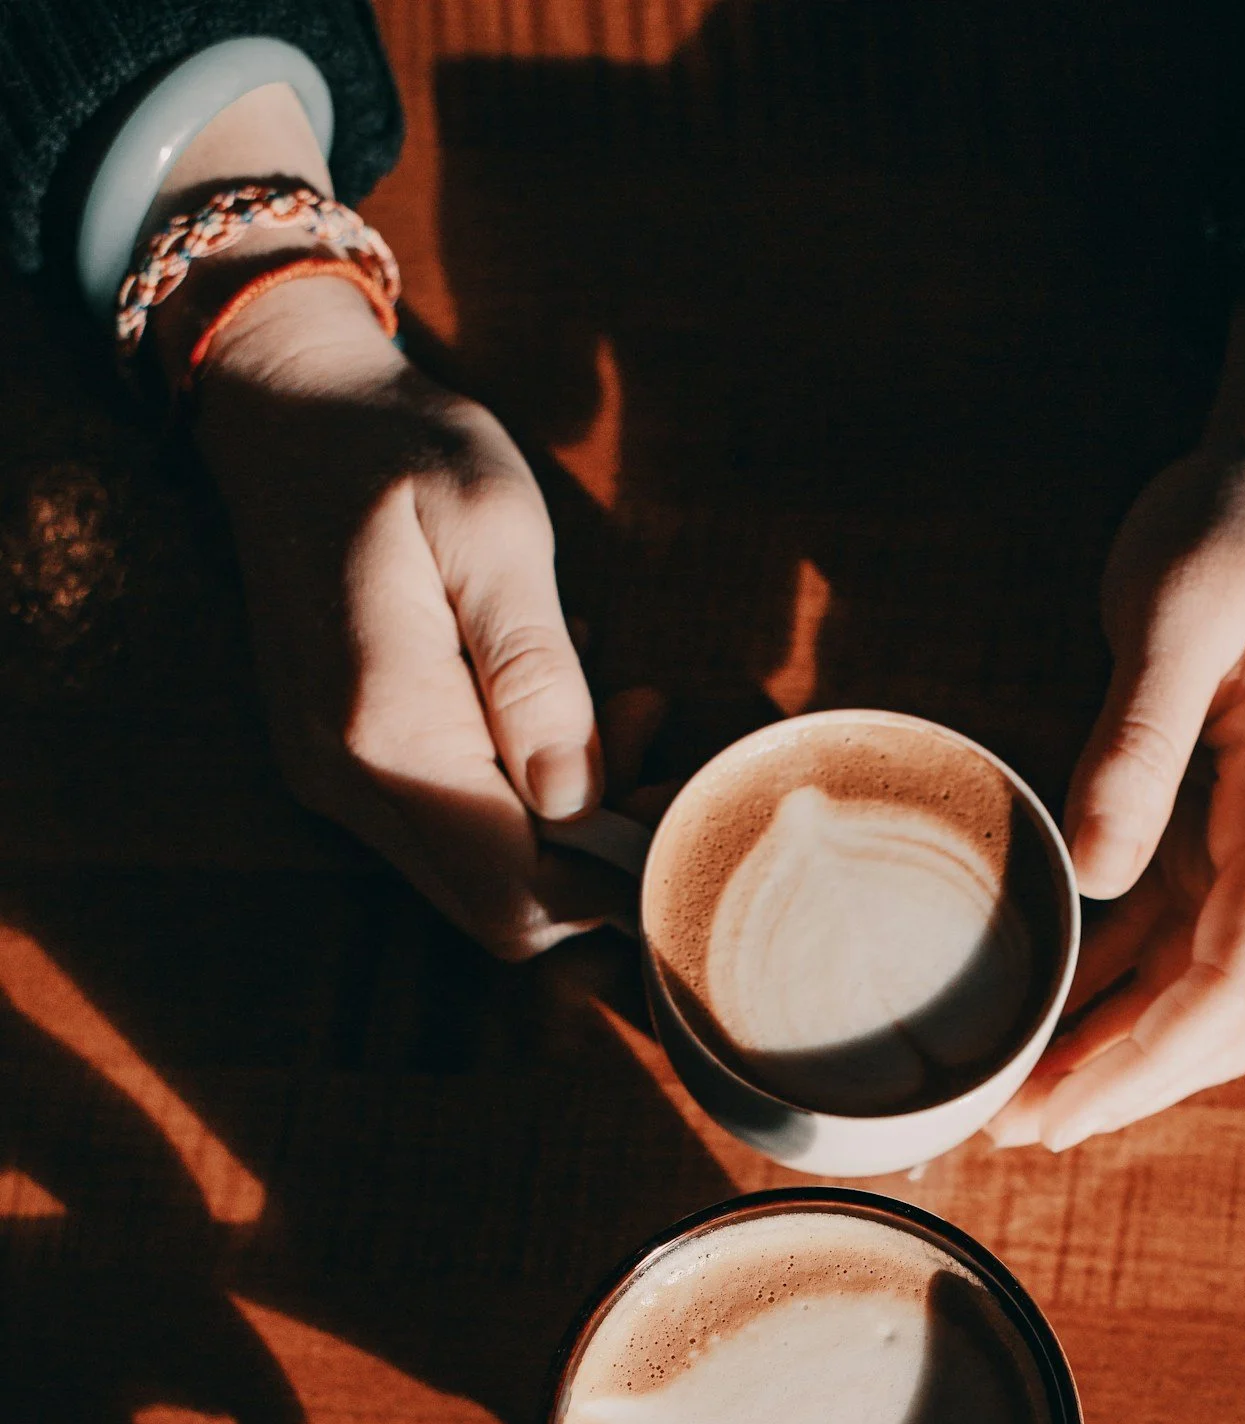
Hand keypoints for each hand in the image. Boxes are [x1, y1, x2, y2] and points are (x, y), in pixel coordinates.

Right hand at [147, 85, 629, 957]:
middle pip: (501, 906)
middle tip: (654, 740)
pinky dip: (520, 796)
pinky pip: (446, 830)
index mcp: (388, 727)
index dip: (611, 883)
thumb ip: (533, 668)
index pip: (518, 893)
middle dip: (597, 855)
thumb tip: (572, 795)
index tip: (674, 798)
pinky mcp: (341, 766)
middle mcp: (346, 778)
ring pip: (478, 876)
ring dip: (566, 820)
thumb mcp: (494, 526)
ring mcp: (334, 779)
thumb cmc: (399, 450)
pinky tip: (553, 711)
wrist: (286, 412)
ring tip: (622, 705)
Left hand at [989, 269, 1244, 1149]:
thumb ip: (1135, 739)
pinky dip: (1112, 992)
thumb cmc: (1242, 520)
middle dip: (1121, 1083)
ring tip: (1010, 1095)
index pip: (1236, 982)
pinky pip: (1175, 942)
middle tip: (1010, 1128)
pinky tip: (1043, 1015)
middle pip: (1221, 1017)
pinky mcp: (1227, 830)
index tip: (1059, 1113)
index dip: (1146, 1063)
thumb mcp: (1177, 607)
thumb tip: (1098, 869)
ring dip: (1112, 1051)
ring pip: (1197, 994)